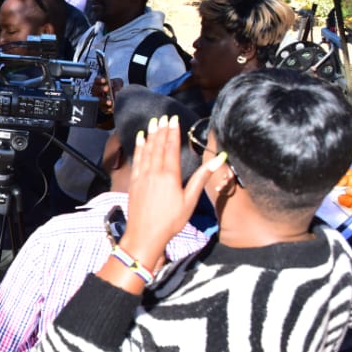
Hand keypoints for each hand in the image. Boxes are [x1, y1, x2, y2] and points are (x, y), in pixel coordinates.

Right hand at [91, 76, 122, 111]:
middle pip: (95, 90)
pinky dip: (108, 108)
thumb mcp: (118, 82)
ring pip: (99, 101)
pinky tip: (112, 108)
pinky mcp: (103, 108)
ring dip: (104, 101)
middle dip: (101, 89)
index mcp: (99, 84)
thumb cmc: (117, 87)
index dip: (99, 80)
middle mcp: (97, 92)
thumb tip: (116, 90)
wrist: (121, 96)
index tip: (104, 80)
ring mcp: (99, 100)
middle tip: (107, 88)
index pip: (96, 80)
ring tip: (111, 102)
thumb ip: (117, 84)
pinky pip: (104, 109)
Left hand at [117, 115, 220, 269]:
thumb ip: (201, 179)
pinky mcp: (133, 183)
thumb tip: (218, 160)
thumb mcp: (190, 201)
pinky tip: (140, 140)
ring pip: (146, 151)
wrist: (144, 235)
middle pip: (158, 146)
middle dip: (161, 130)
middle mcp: (154, 172)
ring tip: (153, 123)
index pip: (171, 148)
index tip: (174, 119)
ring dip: (150, 136)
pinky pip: (136, 160)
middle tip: (163, 116)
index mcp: (169, 176)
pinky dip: (139, 148)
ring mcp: (141, 177)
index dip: (173, 133)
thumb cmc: (171, 221)